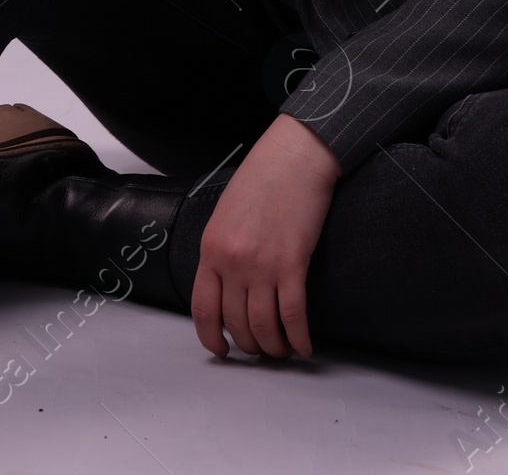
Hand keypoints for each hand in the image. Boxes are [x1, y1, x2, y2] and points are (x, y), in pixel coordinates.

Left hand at [190, 115, 340, 360]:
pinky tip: (304, 346)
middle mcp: (232, 261)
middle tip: (260, 349)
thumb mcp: (226, 214)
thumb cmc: (261, 179)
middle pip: (236, 323)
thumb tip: (227, 288)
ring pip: (264, 327)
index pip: (203, 308)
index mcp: (212, 247)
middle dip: (249, 345)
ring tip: (282, 351)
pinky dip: (299, 338)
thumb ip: (222, 251)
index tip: (221, 350)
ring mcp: (262, 265)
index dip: (211, 337)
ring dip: (274, 347)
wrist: (293, 156)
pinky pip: (293, 316)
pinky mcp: (293, 264)